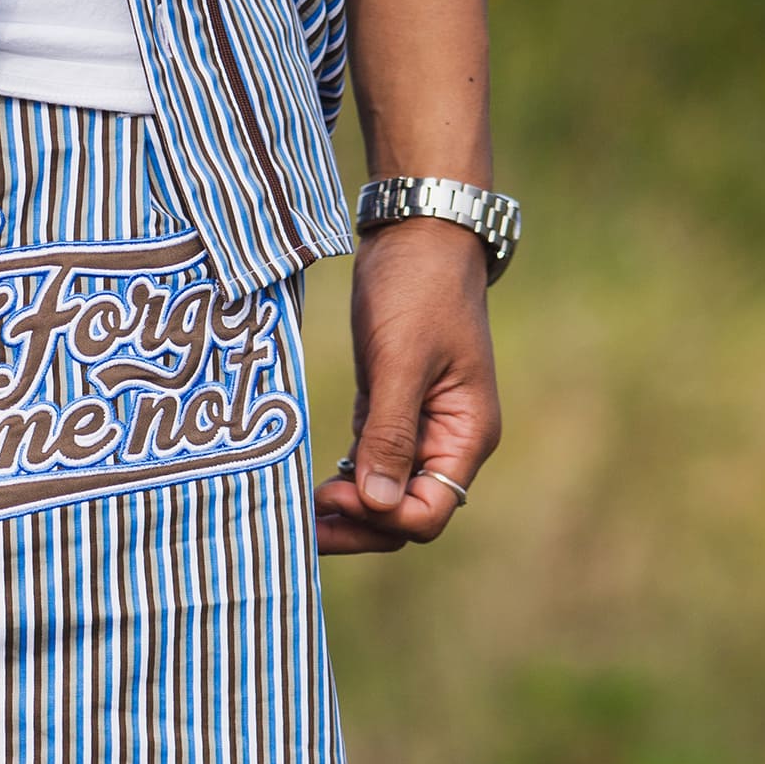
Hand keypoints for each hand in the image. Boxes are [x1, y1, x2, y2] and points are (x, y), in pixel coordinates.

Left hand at [313, 216, 501, 555]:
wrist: (417, 237)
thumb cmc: (417, 290)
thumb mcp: (401, 361)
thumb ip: (391, 434)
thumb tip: (377, 503)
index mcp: (467, 435)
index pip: (430, 512)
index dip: (382, 516)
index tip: (335, 494)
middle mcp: (448, 442)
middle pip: (406, 515)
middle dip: (359, 527)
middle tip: (303, 522)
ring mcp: (420, 431)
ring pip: (385, 497)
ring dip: (345, 513)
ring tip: (297, 515)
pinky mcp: (391, 414)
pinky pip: (369, 468)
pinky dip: (343, 484)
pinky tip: (307, 489)